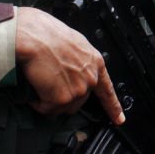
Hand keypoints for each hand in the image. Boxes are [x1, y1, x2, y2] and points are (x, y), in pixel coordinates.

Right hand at [14, 7, 123, 124]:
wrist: (35, 37)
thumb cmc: (47, 34)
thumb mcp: (74, 44)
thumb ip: (79, 61)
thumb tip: (71, 70)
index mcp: (95, 63)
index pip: (107, 90)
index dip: (113, 106)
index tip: (119, 119)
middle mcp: (90, 78)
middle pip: (78, 101)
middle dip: (62, 98)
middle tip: (48, 83)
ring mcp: (78, 90)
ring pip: (61, 107)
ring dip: (49, 101)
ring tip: (40, 82)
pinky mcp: (63, 99)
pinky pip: (46, 109)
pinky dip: (37, 103)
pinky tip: (35, 88)